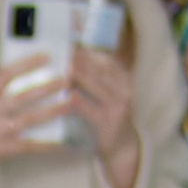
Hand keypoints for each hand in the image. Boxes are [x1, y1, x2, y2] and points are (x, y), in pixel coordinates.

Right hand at [0, 55, 69, 171]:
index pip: (6, 75)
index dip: (27, 65)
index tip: (47, 58)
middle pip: (22, 97)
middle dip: (47, 88)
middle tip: (68, 79)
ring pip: (28, 119)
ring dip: (52, 112)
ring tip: (71, 104)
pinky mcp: (0, 149)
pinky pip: (26, 146)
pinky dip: (45, 144)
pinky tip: (62, 141)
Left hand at [63, 41, 139, 187]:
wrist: (120, 144)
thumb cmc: (105, 113)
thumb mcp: (104, 91)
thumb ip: (92, 75)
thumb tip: (70, 54)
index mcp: (123, 77)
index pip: (103, 58)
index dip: (87, 50)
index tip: (70, 42)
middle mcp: (124, 88)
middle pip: (99, 69)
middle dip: (80, 60)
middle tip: (62, 53)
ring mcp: (119, 105)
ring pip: (96, 85)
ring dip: (79, 77)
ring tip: (63, 69)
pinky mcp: (109, 122)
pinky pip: (91, 109)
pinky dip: (78, 101)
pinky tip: (67, 96)